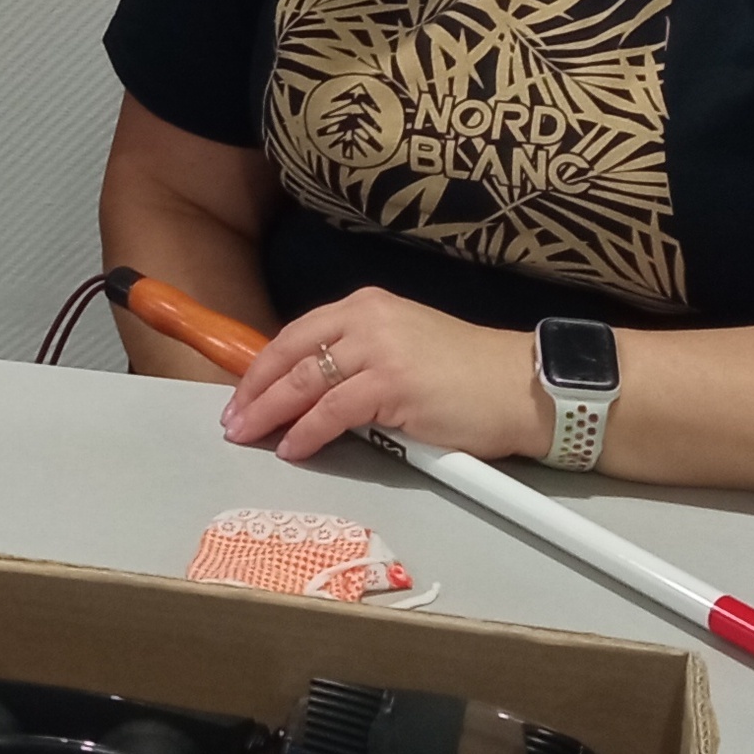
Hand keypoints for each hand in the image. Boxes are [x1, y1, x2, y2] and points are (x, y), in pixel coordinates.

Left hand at [221, 290, 551, 466]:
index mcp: (366, 305)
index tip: (242, 392)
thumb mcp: (405, 348)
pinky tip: (291, 448)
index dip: (264, 365)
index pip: (298, 333)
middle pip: (291, 354)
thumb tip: (313, 390)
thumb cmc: (468, 377)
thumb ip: (361, 358)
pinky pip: (332, 412)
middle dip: (255, 389)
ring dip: (270, 412)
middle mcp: (367, 318)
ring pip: (305, 383)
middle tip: (232, 419)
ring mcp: (379, 350)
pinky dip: (305, 432)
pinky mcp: (391, 385)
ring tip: (248, 435)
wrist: (521, 386)